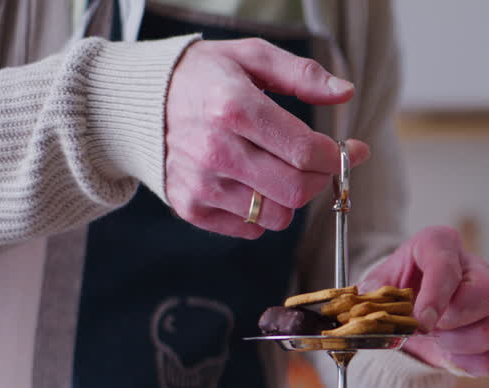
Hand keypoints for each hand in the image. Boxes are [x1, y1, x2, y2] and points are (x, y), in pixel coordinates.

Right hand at [163, 38, 371, 237]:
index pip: (306, 151)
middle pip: (297, 190)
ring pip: (278, 216)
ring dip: (291, 197)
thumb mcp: (251, 57)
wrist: (135, 102)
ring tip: (281, 169)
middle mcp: (215, 150)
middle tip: (319, 162)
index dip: (339, 156)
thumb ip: (302, 75)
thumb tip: (345, 93)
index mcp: (233, 108)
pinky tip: (253, 182)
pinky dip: (262, 211)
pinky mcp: (190, 206)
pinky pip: (250, 227)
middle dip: (321, 179)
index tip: (353, 150)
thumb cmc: (202, 77)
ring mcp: (201, 183)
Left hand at [360, 225, 488, 376]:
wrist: (410, 306)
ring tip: (435, 339)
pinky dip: (466, 363)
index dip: (435, 296)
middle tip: (428, 328)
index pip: (447, 264)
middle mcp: (475, 270)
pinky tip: (448, 353)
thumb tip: (364, 315)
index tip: (421, 321)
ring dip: (456, 344)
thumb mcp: (379, 284)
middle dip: (453, 320)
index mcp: (441, 245)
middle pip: (488, 293)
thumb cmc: (398, 289)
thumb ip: (372, 296)